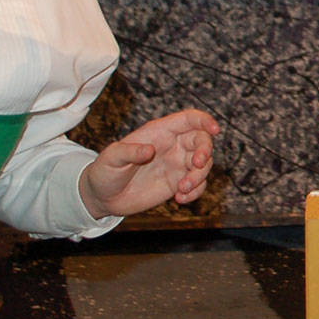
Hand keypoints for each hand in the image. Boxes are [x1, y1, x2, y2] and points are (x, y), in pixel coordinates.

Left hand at [79, 109, 219, 218]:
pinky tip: (180, 199)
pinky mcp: (177, 183)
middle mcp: (172, 146)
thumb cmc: (105, 171)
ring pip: (203, 165)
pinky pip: (198, 185)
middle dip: (205, 152)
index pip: (188, 120)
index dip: (204, 120)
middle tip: (196, 165)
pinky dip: (196, 192)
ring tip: (181, 190)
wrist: (103, 197)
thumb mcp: (111, 158)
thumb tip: (149, 150)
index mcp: (159, 132)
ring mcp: (176, 165)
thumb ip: (129, 151)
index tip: (214, 130)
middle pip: (201, 141)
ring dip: (199, 177)